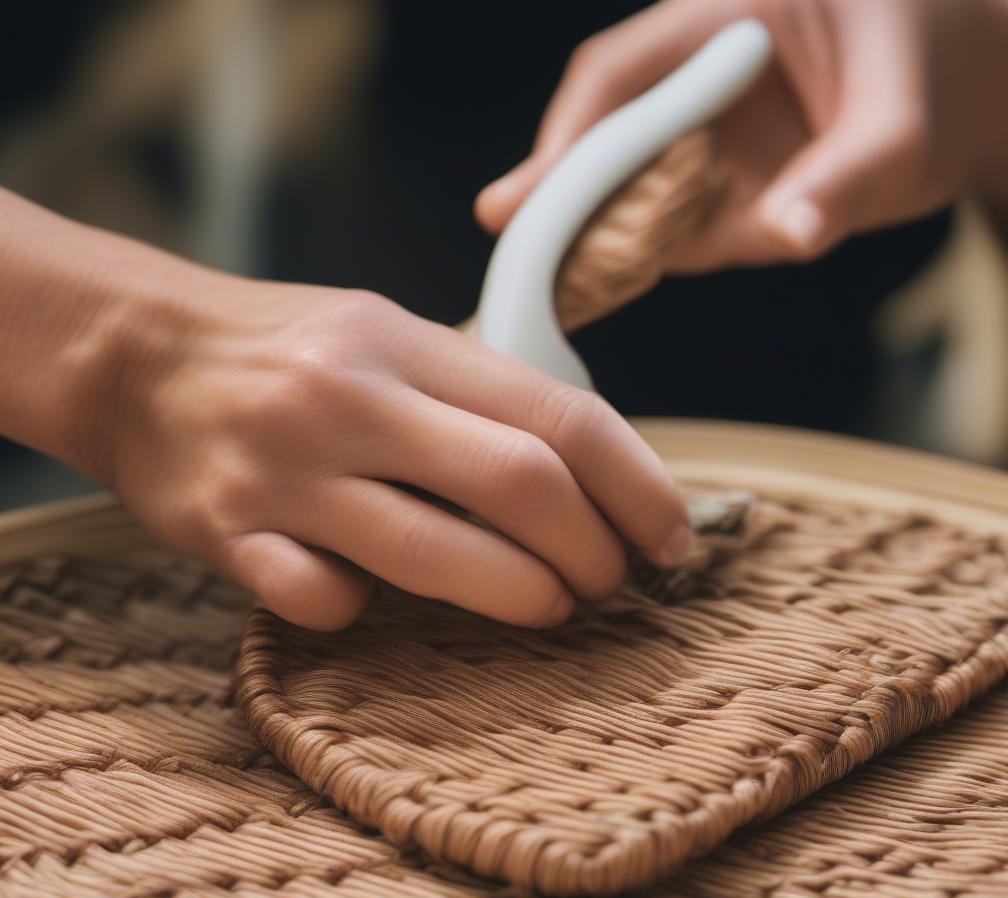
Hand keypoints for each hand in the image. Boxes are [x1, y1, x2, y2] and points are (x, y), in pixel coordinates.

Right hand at [94, 280, 689, 629]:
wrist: (134, 351)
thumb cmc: (282, 349)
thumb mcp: (382, 333)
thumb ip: (473, 391)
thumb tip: (583, 464)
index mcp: (403, 344)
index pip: (558, 413)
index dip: (637, 484)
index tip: (672, 538)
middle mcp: (352, 398)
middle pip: (519, 484)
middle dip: (591, 550)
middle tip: (610, 582)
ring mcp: (287, 469)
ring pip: (435, 553)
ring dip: (520, 594)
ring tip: (552, 607)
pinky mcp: (227, 531)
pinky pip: (318, 596)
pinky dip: (361, 609)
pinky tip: (368, 603)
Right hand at [476, 0, 1007, 268]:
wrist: (955, 99)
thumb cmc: (931, 70)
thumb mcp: (902, 120)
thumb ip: (847, 176)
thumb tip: (789, 235)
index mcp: (722, 21)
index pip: (616, 78)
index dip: (562, 141)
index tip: (517, 204)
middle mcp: (691, 89)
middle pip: (598, 145)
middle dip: (557, 210)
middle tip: (514, 272)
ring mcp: (695, 145)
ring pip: (622, 202)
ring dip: (597, 250)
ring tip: (561, 297)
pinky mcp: (705, 193)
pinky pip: (658, 237)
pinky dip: (633, 265)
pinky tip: (604, 288)